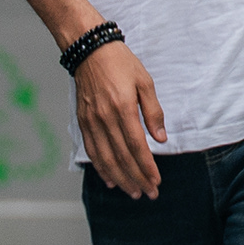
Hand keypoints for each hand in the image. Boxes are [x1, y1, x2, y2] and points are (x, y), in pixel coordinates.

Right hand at [71, 40, 166, 198]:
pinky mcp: (83, 121)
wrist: (89, 50)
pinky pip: (91, 150)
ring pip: (105, 158)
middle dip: (136, 178)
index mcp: (123, 108)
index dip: (146, 167)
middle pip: (121, 157)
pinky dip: (101, 167)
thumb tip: (161, 138)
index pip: (137, 146)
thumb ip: (153, 112)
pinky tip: (111, 179)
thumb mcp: (145, 82)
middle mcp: (105, 118)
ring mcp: (91, 121)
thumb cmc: (121, 63)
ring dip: (120, 178)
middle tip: (149, 194)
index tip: (156, 181)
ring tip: (132, 192)